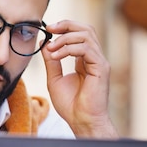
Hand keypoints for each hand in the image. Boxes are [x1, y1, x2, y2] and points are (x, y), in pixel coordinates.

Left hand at [41, 20, 117, 137]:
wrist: (81, 121)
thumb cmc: (70, 105)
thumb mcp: (54, 79)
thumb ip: (51, 61)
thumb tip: (45, 42)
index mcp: (85, 60)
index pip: (79, 33)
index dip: (64, 27)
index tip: (48, 29)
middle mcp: (94, 58)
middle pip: (86, 28)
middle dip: (66, 25)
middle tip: (50, 29)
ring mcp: (99, 62)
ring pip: (86, 35)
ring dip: (65, 38)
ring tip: (51, 49)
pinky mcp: (101, 68)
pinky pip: (86, 49)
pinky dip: (68, 49)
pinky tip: (56, 56)